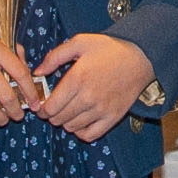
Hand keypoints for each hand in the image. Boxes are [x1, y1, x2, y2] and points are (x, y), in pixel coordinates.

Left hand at [27, 32, 148, 140]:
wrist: (140, 57)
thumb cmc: (109, 48)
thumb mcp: (79, 42)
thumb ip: (54, 57)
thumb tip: (37, 73)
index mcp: (77, 78)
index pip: (51, 106)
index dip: (41, 109)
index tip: (42, 105)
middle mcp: (88, 97)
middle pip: (59, 118)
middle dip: (52, 114)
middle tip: (54, 107)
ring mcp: (101, 109)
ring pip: (72, 127)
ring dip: (65, 122)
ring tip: (68, 111)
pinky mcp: (113, 117)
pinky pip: (90, 135)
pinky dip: (81, 132)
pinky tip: (80, 121)